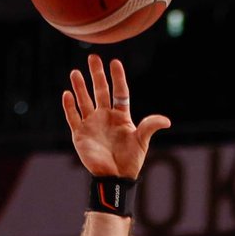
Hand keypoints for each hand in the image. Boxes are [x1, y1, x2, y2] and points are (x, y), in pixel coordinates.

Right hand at [62, 54, 169, 178]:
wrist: (115, 178)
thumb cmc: (130, 161)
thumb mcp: (142, 141)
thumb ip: (149, 127)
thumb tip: (166, 121)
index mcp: (121, 116)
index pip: (119, 92)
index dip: (117, 78)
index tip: (115, 62)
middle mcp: (105, 116)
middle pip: (100, 91)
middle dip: (96, 75)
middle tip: (92, 57)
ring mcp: (91, 124)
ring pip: (84, 101)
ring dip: (80, 87)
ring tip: (75, 72)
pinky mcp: (80, 134)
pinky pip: (73, 117)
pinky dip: (69, 106)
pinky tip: (67, 94)